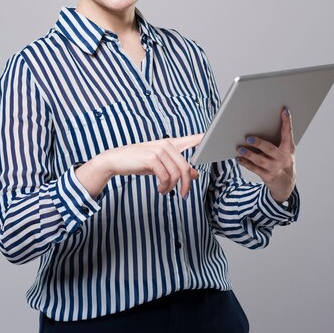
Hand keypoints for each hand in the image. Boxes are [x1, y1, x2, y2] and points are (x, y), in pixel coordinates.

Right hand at [76, 133, 203, 199]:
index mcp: (171, 144)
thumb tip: (194, 173)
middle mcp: (167, 144)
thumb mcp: (160, 166)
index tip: (217, 138)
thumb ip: (177, 167)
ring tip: (164, 191)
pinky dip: (165, 187)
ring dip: (172, 187)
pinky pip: (166, 177)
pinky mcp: (152, 158)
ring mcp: (160, 150)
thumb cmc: (138, 162)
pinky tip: (160, 189)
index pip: (193, 139)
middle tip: (182, 195)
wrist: (116, 160)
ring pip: (177, 174)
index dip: (207, 139)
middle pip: (186, 167)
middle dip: (187, 184)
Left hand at [236, 107, 295, 203]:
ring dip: (248, 154)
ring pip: (260, 160)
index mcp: (289, 149)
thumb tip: (261, 124)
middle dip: (259, 143)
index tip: (284, 111)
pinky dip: (246, 163)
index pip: (288, 133)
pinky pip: (254, 168)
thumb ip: (278, 140)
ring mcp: (275, 168)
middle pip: (270, 149)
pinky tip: (239, 158)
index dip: (287, 122)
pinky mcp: (267, 176)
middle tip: (248, 138)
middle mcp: (283, 158)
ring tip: (239, 148)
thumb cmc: (283, 161)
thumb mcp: (286, 151)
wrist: (286, 184)